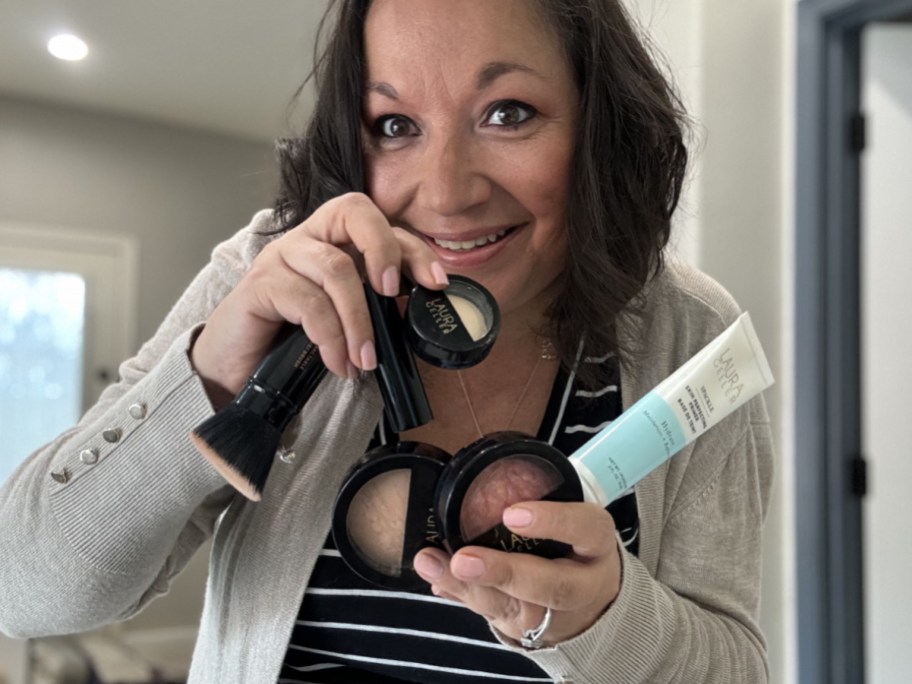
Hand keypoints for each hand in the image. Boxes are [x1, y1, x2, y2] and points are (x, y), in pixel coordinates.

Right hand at [191, 193, 447, 405]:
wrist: (235, 364)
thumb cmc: (292, 336)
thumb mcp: (342, 317)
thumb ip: (373, 305)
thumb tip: (419, 313)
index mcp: (333, 239)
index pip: (378, 223)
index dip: (411, 248)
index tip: (436, 282)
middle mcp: (308, 237)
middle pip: (353, 211)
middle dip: (385, 249)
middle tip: (392, 294)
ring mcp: (282, 256)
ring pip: (335, 269)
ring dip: (358, 320)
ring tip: (365, 359)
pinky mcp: (261, 284)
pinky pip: (308, 303)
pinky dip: (330, 337)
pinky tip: (338, 364)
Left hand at [413, 500, 621, 646]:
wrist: (594, 605)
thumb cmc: (575, 546)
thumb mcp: (576, 521)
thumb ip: (541, 502)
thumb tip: (478, 478)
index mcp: (596, 543)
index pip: (584, 528)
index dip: (552, 521)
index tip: (512, 514)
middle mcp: (583, 584)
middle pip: (551, 586)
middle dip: (504, 572)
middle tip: (464, 559)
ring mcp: (556, 614)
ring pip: (513, 606)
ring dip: (467, 586)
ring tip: (432, 563)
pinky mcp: (530, 632)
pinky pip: (493, 615)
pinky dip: (462, 595)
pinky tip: (438, 580)